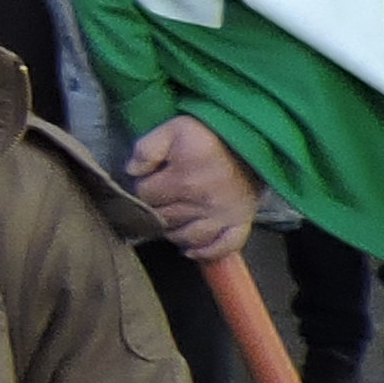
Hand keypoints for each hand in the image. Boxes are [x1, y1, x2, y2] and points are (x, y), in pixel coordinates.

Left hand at [124, 114, 260, 261]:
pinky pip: (224, 246)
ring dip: (176, 232)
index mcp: (182, 180)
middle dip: (157, 211)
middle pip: (164, 219)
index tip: (150, 181)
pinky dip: (207, 252)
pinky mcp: (241, 221)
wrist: (252, 138)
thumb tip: (131, 171)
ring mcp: (223, 215)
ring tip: (173, 222)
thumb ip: (146, 149)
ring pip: (189, 237)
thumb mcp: (172, 130)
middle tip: (161, 200)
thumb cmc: (209, 134)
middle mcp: (202, 203)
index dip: (143, 188)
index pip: (145, 196)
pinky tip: (192, 250)